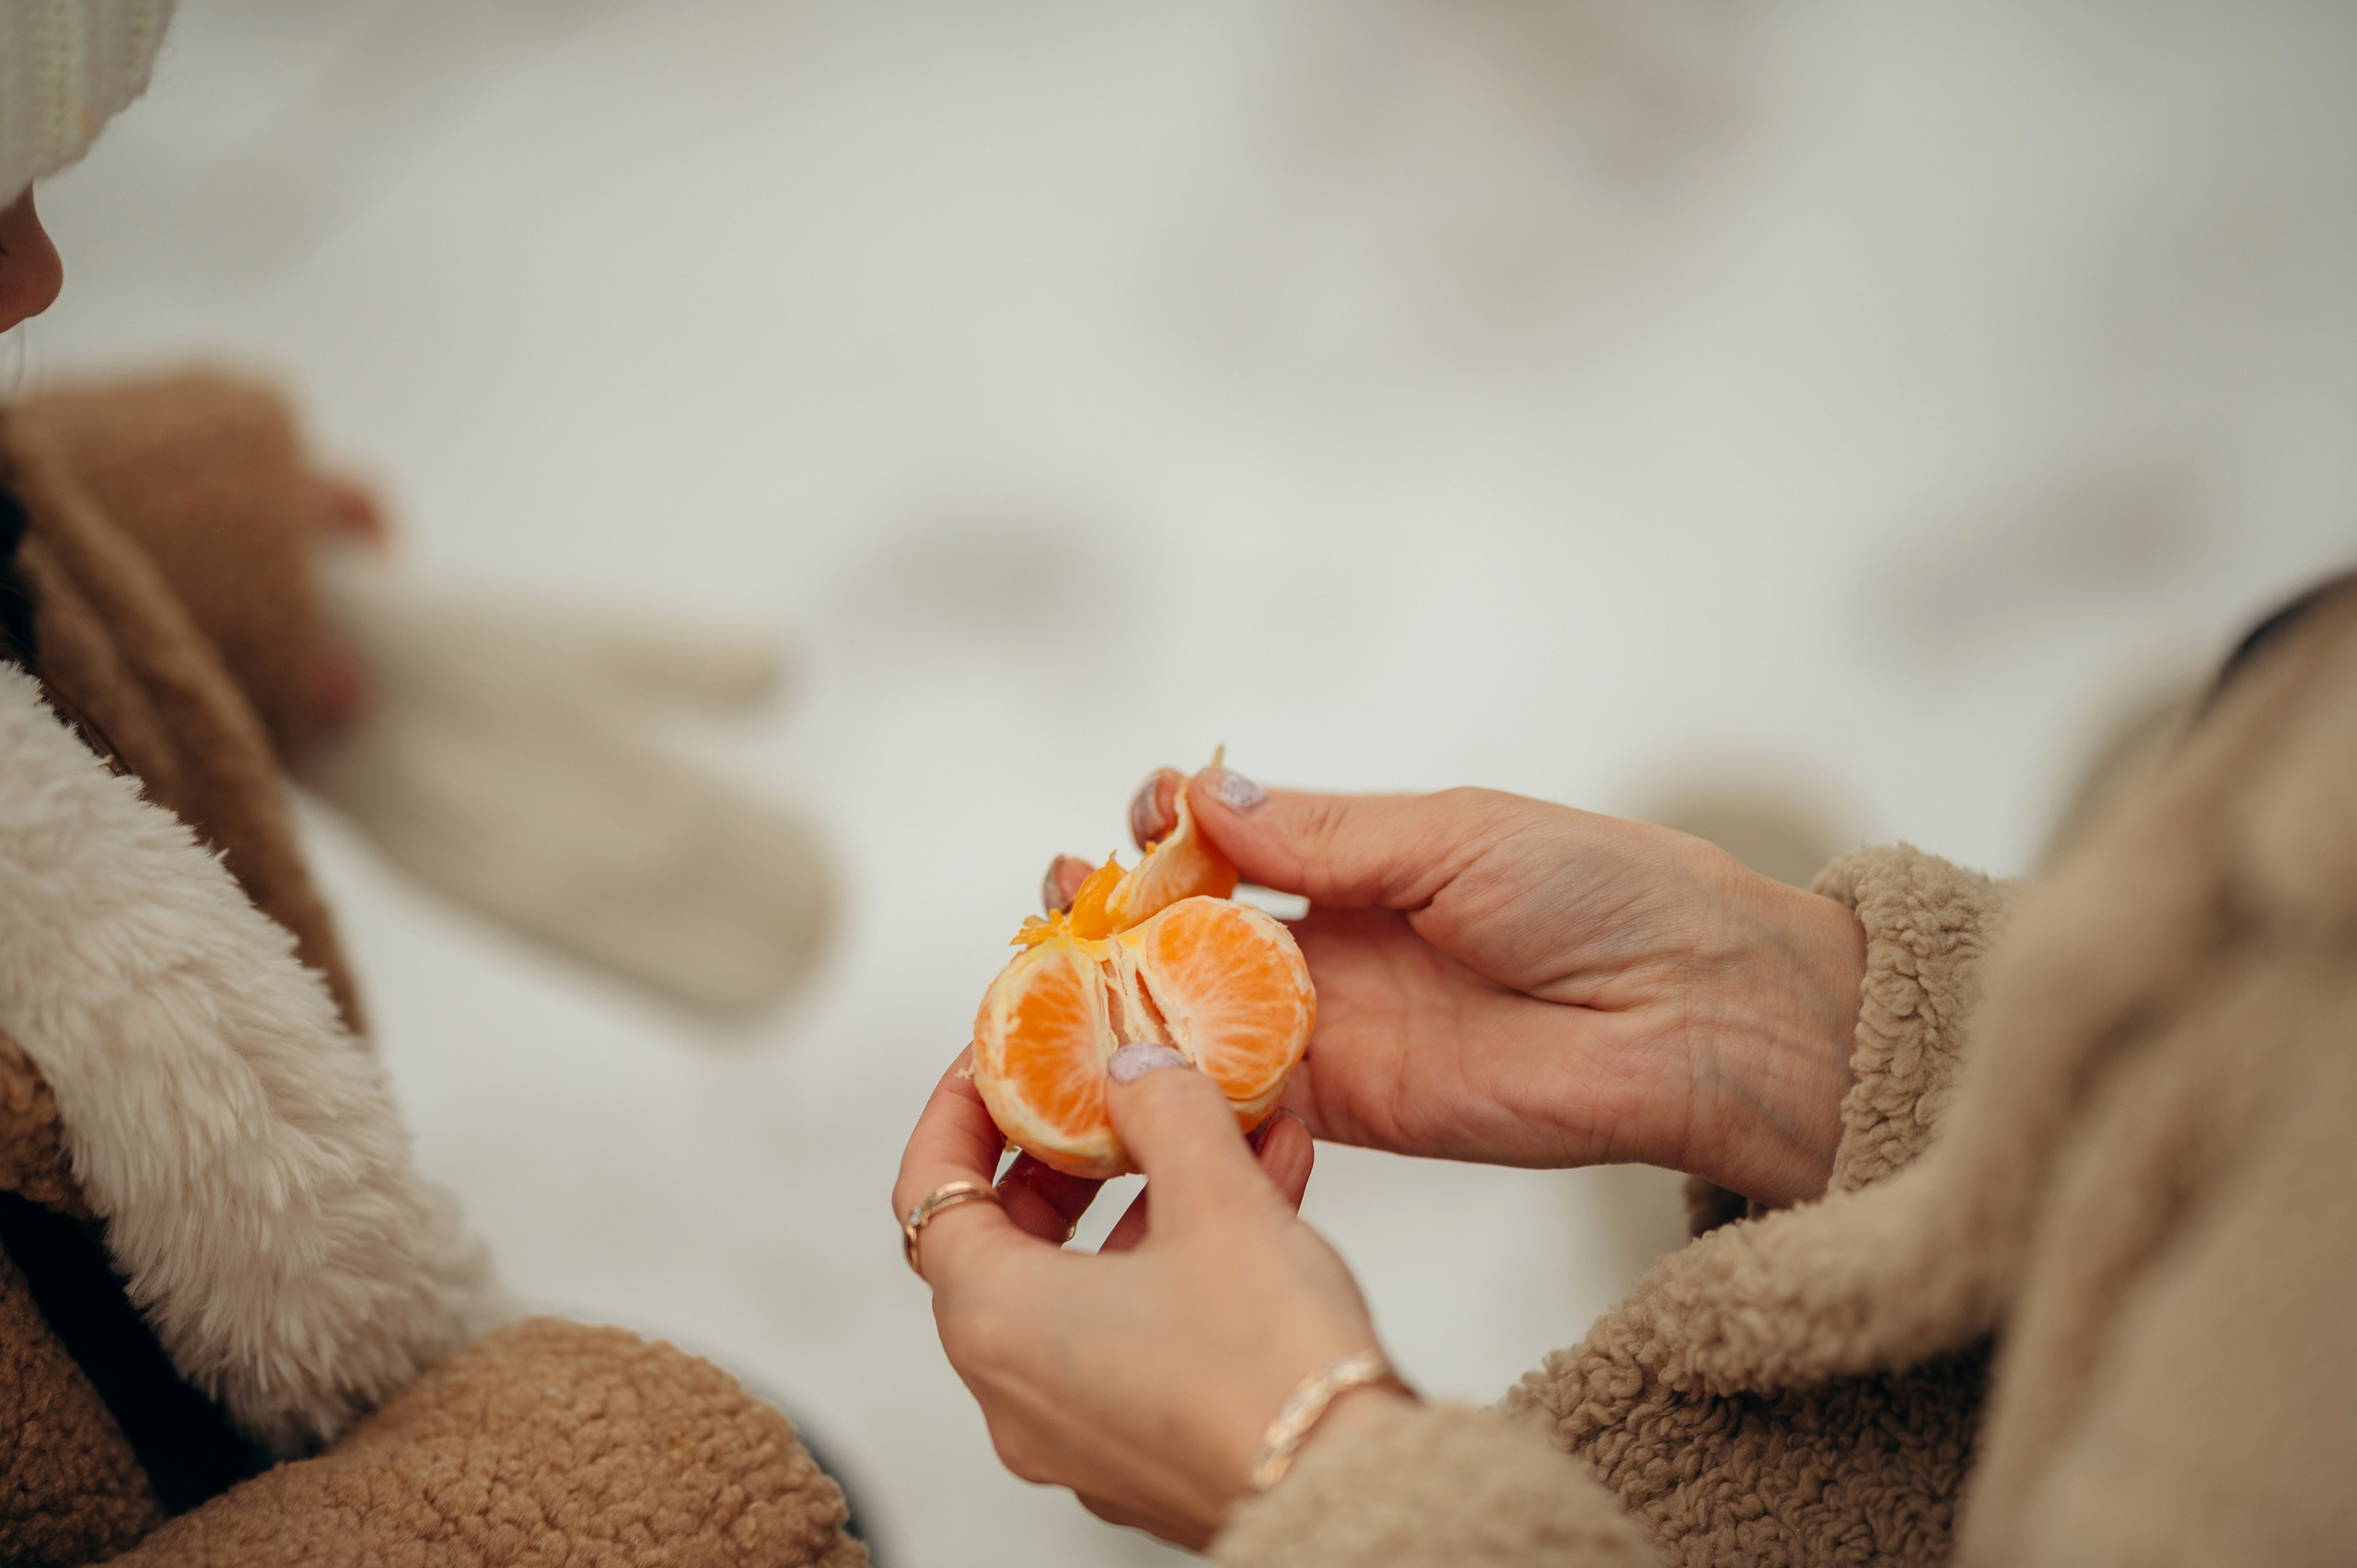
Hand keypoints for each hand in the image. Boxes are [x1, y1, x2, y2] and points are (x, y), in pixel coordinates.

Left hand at [894, 1046, 1409, 1548]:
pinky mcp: (1140, 1455)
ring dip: (1143, 1203)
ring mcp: (1076, 1433)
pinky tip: (1261, 1197)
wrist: (1350, 1493)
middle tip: (1101, 1102)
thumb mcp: (1217, 1198)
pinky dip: (1177, 1264)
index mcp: (999, 1324)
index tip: (992, 1066)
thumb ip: (1164, 1114)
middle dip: (1059, 1160)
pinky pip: (1134, 1335)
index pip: (930, 1195)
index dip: (958, 1116)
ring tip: (1215, 1134)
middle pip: (1004, 1244)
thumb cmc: (1268, 1368)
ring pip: (1083, 1288)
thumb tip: (1135, 1072)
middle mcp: (1016, 1391)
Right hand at [1055, 768, 1865, 1206]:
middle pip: (1187, 930)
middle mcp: (1331, 946)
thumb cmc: (1600, 893)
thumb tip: (1200, 792)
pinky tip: (1114, 1060)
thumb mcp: (1453, 836)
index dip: (1167, 826)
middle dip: (1114, 912)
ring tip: (1051, 978)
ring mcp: (1332, 1029)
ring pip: (1194, 1014)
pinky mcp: (1346, 1109)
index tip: (1141, 815)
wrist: (1695, 1013)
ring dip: (1119, 997)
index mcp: (1358, 860)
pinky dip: (1174, 1082)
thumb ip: (1323, 834)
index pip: (1226, 840)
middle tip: (1063, 903)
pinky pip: (1239, 1098)